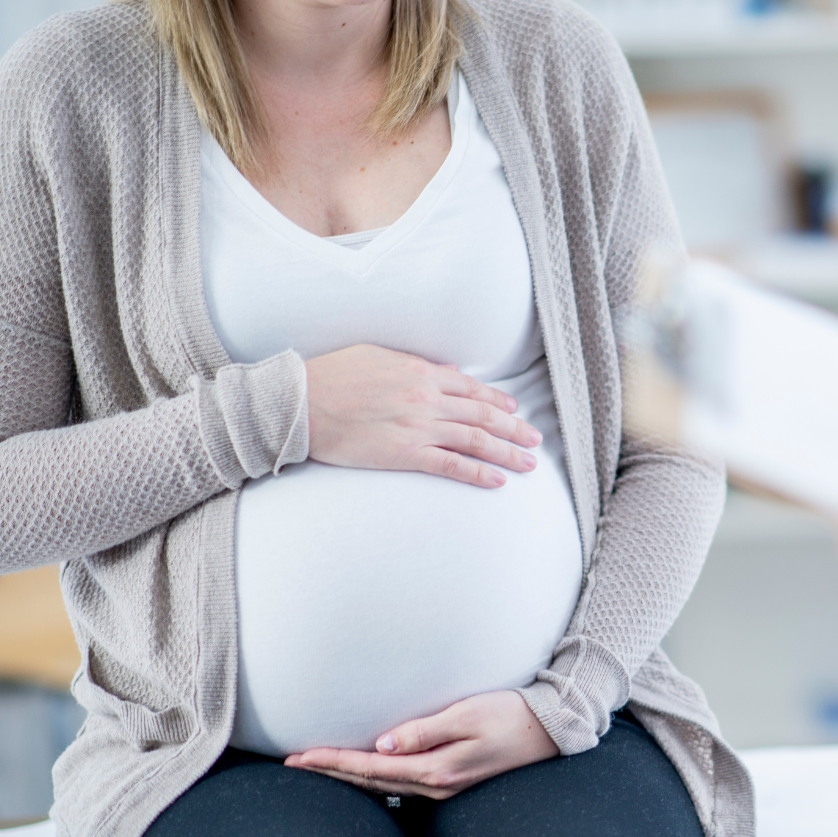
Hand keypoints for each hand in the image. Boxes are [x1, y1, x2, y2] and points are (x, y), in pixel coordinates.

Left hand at [283, 690, 559, 800]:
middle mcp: (435, 784)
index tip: (298, 758)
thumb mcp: (469, 716)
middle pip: (370, 782)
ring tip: (319, 769)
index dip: (332, 762)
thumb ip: (425, 730)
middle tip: (292, 765)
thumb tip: (382, 745)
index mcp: (435, 769)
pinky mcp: (451, 780)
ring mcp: (443, 786)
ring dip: (349, 778)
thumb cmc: (511, 715)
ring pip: (382, 786)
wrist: (551, 731)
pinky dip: (374, 779)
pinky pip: (400, 784)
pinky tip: (364, 773)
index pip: (370, 767)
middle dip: (331, 773)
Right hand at [304, 344, 542, 487]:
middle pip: (483, 415)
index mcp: (421, 371)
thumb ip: (415, 363)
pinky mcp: (405, 454)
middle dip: (514, 428)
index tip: (515, 410)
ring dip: (507, 453)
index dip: (498, 400)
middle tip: (535, 440)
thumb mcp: (377, 355)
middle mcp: (427, 398)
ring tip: (528, 464)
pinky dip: (478, 473)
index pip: (471, 388)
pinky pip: (451, 465)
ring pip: (476, 440)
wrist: (302, 402)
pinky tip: (498, 481)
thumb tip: (446, 371)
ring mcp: (419, 427)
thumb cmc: (333, 376)